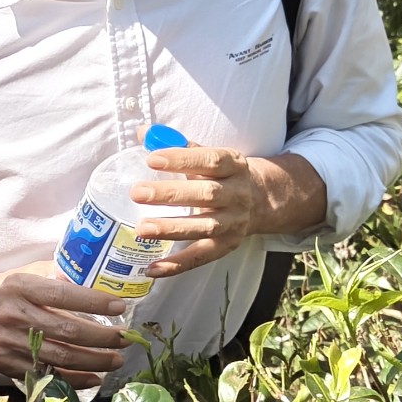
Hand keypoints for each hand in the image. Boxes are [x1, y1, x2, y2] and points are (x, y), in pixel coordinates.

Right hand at [0, 259, 132, 386]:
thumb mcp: (18, 275)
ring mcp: (11, 344)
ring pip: (60, 358)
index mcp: (19, 288)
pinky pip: (45, 375)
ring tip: (115, 360)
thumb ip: (49, 279)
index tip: (119, 307)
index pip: (64, 296)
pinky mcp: (7, 364)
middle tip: (124, 339)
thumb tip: (85, 284)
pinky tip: (92, 379)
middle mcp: (16, 316)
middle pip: (68, 331)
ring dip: (94, 361)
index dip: (94, 303)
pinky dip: (72, 379)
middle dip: (102, 338)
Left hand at [136, 146, 326, 277]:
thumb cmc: (224, 174)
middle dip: (170, 194)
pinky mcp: (227, 246)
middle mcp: (238, 194)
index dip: (182, 159)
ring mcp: (234, 223)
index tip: (152, 159)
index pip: (210, 160)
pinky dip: (176, 265)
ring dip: (171, 229)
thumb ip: (178, 145)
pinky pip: (201, 257)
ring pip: (204, 227)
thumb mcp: (212, 155)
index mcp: (234, 165)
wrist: (264, 199)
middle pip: (206, 194)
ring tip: (141, 229)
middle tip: (137, 193)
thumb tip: (143, 133)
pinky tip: (151, 269)